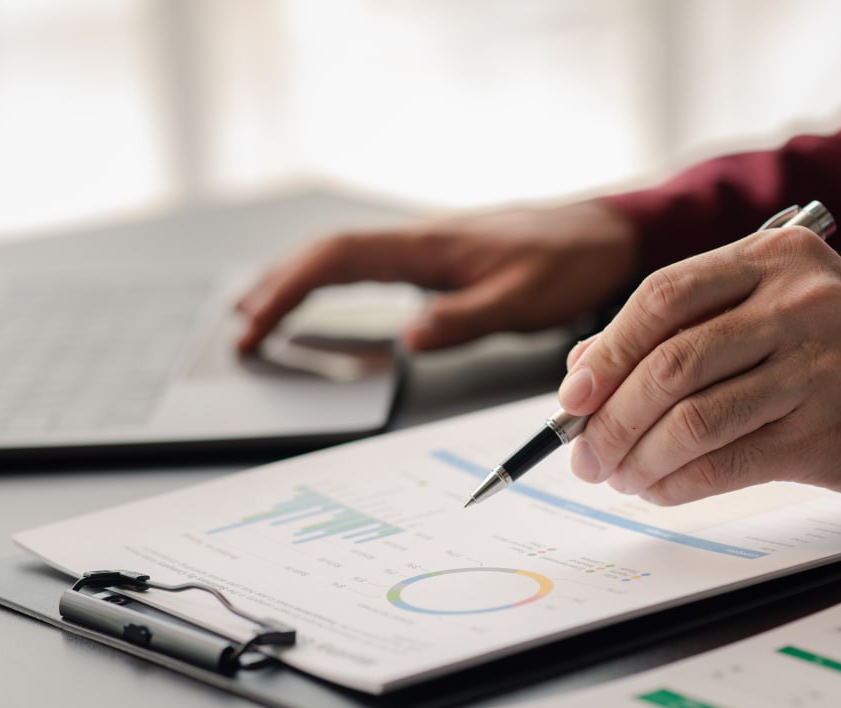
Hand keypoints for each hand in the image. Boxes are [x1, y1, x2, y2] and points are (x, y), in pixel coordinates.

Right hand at [236, 202, 636, 351]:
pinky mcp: (432, 260)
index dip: (291, 286)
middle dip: (277, 288)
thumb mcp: (523, 298)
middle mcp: (417, 240)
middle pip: (326, 254)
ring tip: (255, 314)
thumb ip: (466, 318)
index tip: (258, 320)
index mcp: (428, 246)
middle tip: (241, 331)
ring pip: (340, 257)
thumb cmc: (566, 263)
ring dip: (294, 282)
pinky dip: (327, 282)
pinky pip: (363, 266)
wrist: (600, 235)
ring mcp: (421, 248)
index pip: (339, 257)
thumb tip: (408, 338)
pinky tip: (316, 302)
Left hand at [558, 227, 840, 503]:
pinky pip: (728, 465)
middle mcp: (797, 306)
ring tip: (618, 475)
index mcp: (770, 258)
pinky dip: (678, 484)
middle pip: (672, 364)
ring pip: (696, 420)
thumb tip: (582, 372)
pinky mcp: (825, 433)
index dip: (607, 351)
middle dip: (613, 418)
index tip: (572, 395)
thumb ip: (674, 326)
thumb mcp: (760, 303)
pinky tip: (657, 489)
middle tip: (585, 452)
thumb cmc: (825, 339)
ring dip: (640, 458)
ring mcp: (816, 369)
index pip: (663, 297)